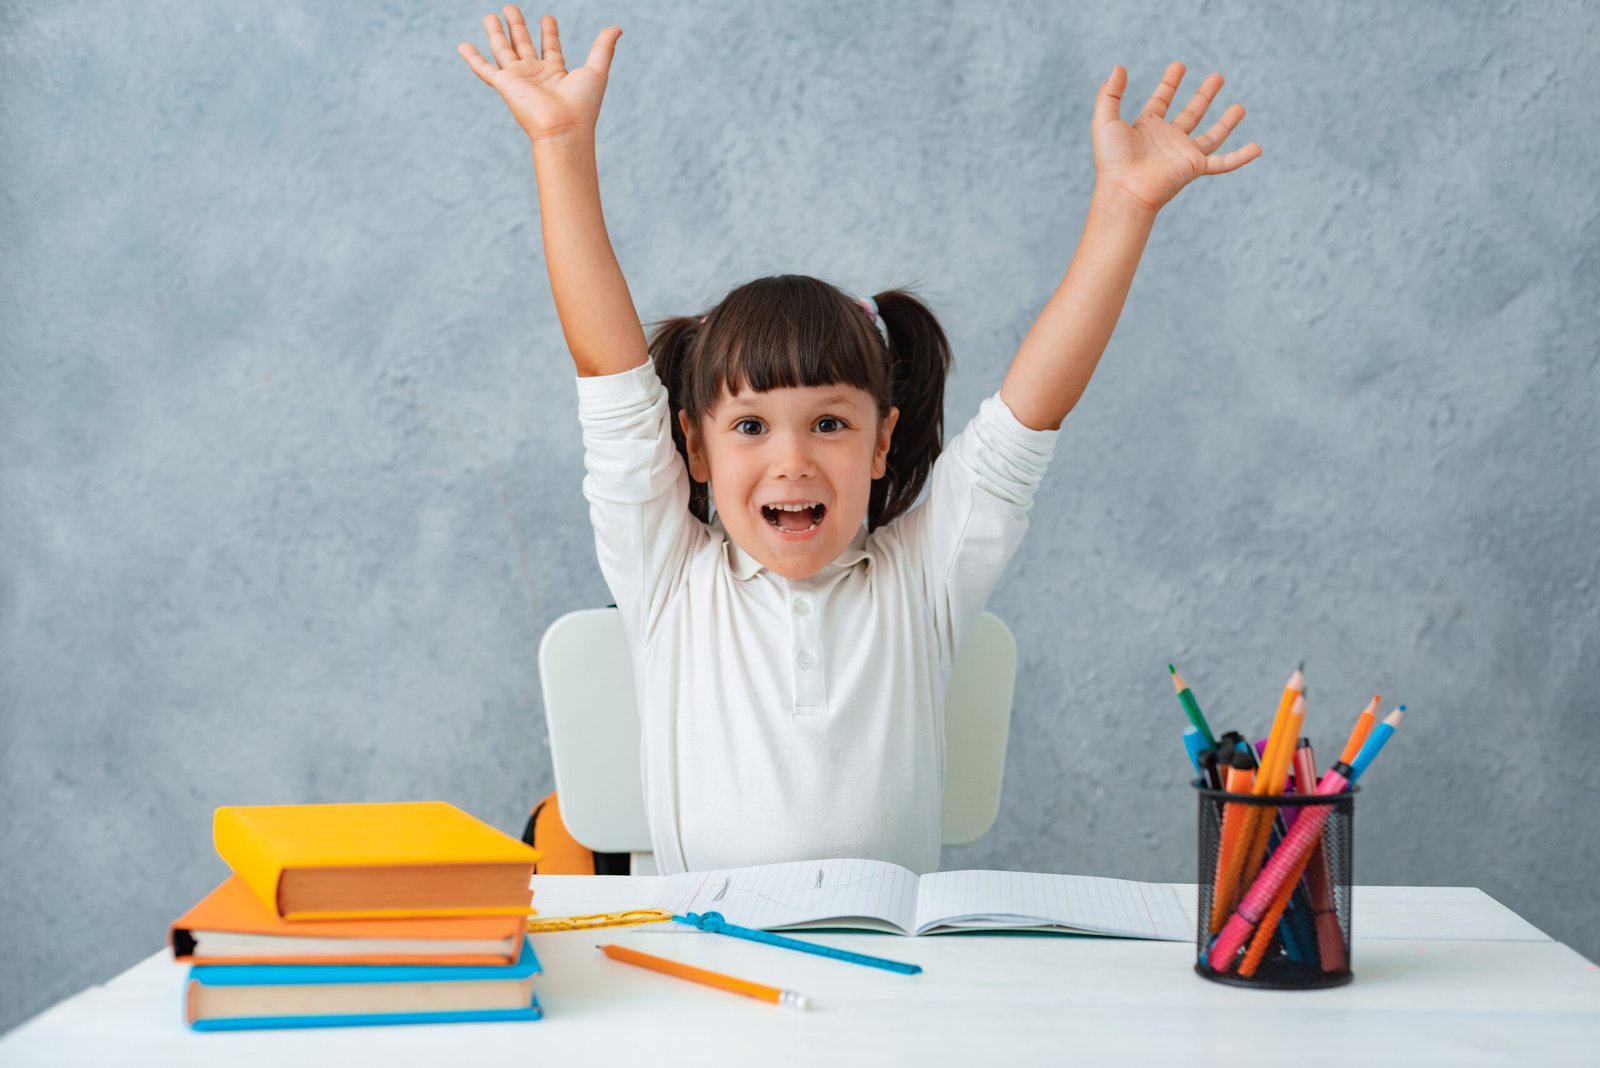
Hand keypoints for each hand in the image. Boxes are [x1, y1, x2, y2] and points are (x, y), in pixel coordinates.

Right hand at [458, 7, 621, 143]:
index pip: (550, 48)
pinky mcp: (505, 85)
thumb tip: (618, 28)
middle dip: (517, 26)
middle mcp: (536, 75)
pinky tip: (462, 45)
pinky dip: (472, 58)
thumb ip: (604, 47)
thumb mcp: (597, 69)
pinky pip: (484, 69)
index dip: (549, 32)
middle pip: (523, 45)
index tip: (548, 18)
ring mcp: (518, 79)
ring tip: (490, 16)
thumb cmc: (583, 105)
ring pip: (503, 51)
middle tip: (510, 8)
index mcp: (556, 73)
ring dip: (496, 33)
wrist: (564, 128)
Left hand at [1091, 62, 1260, 215]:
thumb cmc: (1112, 160)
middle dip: (1204, 95)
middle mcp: (1167, 140)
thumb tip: (1119, 67)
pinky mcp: (1194, 167)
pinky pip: (1223, 162)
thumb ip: (1110, 94)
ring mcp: (1183, 154)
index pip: (1161, 100)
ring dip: (1227, 122)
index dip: (1169, 83)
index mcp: (1147, 128)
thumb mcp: (1105, 120)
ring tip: (1241, 107)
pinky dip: (1241, 157)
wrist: (1125, 190)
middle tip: (1218, 76)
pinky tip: (1258, 149)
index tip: (1179, 65)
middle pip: (1191, 113)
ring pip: (1211, 136)